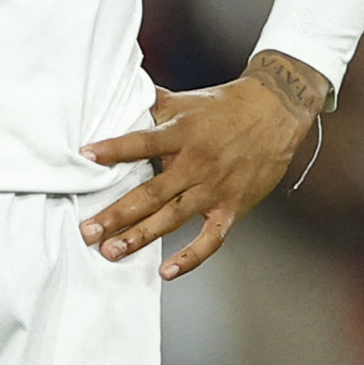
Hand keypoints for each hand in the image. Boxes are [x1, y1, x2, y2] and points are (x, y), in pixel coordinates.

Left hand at [77, 50, 329, 279]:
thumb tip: (121, 93)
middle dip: (117, 214)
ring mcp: (214, 188)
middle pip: (151, 192)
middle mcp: (196, 162)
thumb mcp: (188, 100)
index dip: (114, 148)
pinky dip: (190, 258)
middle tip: (88, 231)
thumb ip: (154, 103)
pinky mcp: (233, 206)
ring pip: (172, 218)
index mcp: (182, 132)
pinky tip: (167, 271)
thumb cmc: (227, 105)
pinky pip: (210, 238)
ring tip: (112, 251)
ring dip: (140, 236)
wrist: (277, 110)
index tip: (86, 155)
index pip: (142, 141)